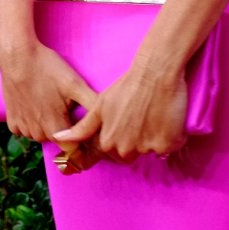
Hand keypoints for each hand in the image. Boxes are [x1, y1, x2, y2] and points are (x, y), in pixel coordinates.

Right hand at [0, 38, 96, 148]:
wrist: (17, 56)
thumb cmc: (48, 69)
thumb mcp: (75, 84)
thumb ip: (93, 105)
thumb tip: (109, 121)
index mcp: (56, 129)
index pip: (73, 150)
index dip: (81, 141)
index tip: (82, 125)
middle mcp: (38, 134)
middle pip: (58, 141)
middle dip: (65, 129)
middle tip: (66, 106)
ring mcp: (23, 129)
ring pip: (42, 135)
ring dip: (47, 125)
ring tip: (50, 102)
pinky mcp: (11, 121)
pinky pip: (26, 129)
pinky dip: (31, 121)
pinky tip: (34, 103)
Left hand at [53, 62, 187, 170]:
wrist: (155, 72)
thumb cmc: (127, 86)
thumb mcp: (100, 106)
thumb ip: (82, 129)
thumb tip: (58, 139)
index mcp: (107, 140)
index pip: (109, 156)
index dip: (112, 148)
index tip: (119, 136)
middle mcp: (125, 148)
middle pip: (129, 155)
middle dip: (133, 142)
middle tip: (137, 118)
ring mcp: (146, 148)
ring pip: (150, 151)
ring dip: (152, 139)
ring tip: (152, 115)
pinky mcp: (166, 144)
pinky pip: (169, 147)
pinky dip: (170, 137)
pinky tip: (166, 118)